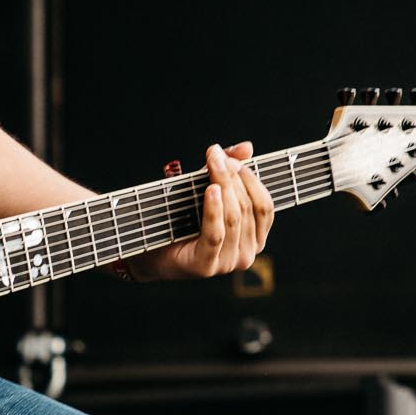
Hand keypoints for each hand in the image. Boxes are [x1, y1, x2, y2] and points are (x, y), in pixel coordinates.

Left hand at [139, 141, 274, 282]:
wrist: (151, 250)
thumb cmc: (183, 221)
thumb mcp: (207, 191)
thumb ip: (229, 170)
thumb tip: (247, 148)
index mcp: (255, 238)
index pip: (265, 206)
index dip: (251, 179)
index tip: (231, 158)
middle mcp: (247, 254)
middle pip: (247, 208)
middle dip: (232, 178)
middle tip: (215, 156)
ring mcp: (228, 263)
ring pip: (233, 218)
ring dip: (223, 187)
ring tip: (212, 165)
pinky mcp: (206, 266)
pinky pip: (215, 234)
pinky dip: (213, 210)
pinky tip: (210, 190)